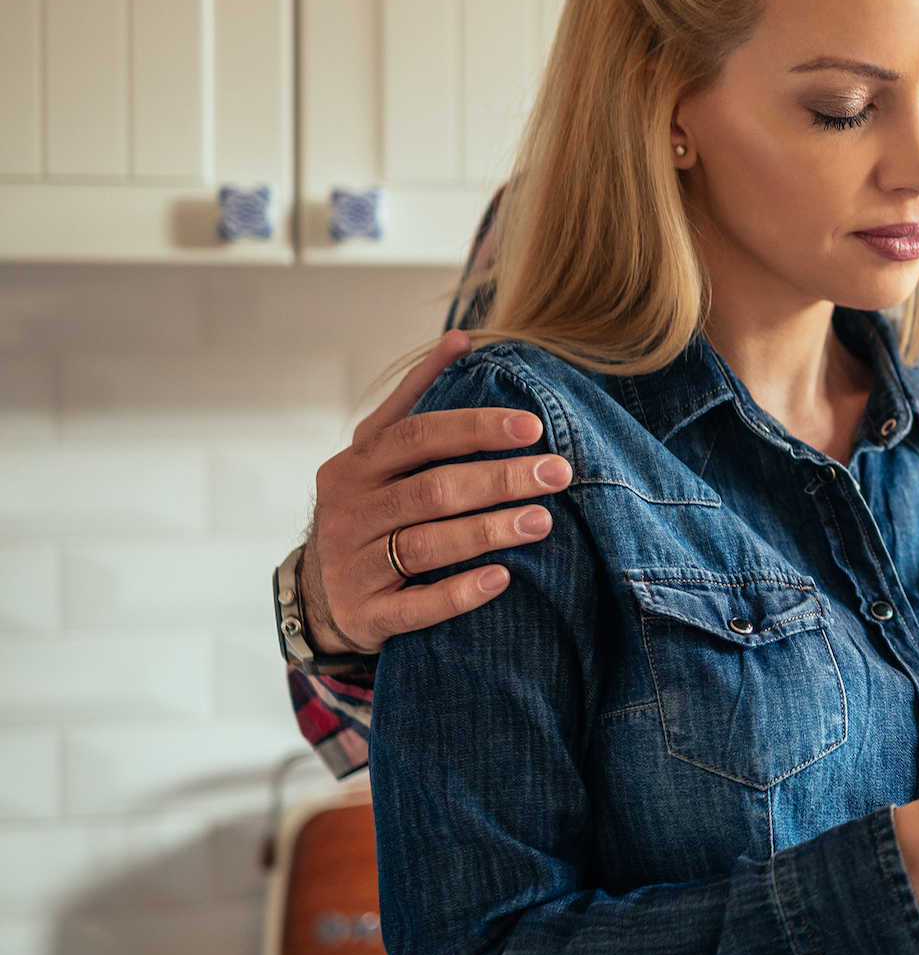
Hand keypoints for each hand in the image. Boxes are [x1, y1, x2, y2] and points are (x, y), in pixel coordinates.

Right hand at [302, 329, 573, 653]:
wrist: (323, 596)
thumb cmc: (369, 508)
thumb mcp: (377, 452)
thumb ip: (415, 397)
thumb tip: (459, 338)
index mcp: (353, 466)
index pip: (417, 437)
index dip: (476, 429)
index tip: (533, 426)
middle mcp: (347, 513)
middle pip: (432, 490)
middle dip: (500, 480)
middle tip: (558, 473)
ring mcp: (353, 567)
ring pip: (428, 545)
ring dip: (490, 531)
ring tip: (544, 520)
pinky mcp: (366, 616)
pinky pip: (417, 607)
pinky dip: (460, 594)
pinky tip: (502, 580)